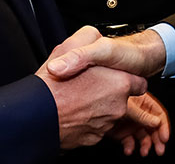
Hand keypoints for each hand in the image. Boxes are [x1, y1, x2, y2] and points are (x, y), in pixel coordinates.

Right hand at [38, 27, 152, 148]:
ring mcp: (106, 126)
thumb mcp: (71, 47)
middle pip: (122, 99)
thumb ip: (88, 37)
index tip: (114, 76)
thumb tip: (94, 35)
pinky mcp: (93, 140)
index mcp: (120, 83)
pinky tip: (73, 112)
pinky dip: (87, 122)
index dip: (125, 77)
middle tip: (89, 86)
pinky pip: (95, 128)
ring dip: (97, 108)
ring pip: (108, 115)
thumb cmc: (54, 87)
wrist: (36, 119)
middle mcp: (118, 107)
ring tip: (77, 99)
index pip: (139, 83)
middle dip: (108, 93)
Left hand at [109, 92, 170, 155]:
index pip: (158, 113)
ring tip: (144, 152)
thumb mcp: (127, 105)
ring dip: (145, 144)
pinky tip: (128, 149)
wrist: (83, 109)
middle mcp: (136, 111)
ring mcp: (128, 122)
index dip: (163, 125)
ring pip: (142, 135)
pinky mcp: (119, 131)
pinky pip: (129, 140)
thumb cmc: (105, 96)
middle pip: (152, 126)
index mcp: (141, 100)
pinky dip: (130, 146)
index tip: (164, 138)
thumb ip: (142, 114)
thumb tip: (156, 122)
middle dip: (157, 138)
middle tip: (159, 150)